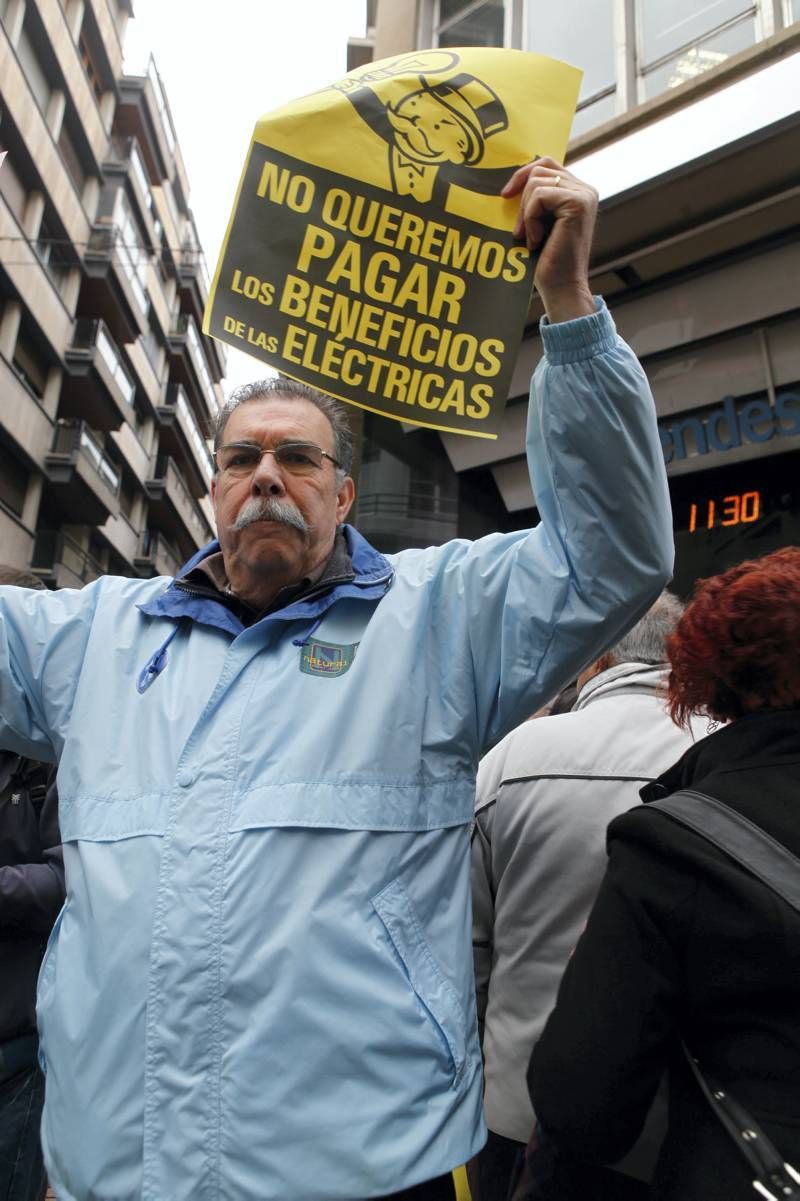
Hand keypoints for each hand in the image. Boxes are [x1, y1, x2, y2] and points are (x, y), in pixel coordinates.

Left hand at [503, 158, 596, 323]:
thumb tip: (512, 180)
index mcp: (578, 191)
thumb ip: (536, 199)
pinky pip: (539, 196)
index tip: (505, 195)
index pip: (546, 164)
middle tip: (519, 229)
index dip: (522, 175)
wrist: (561, 288)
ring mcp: (584, 195)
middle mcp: (585, 189)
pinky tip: (536, 240)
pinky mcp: (577, 204)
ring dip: (526, 213)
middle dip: (521, 198)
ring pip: (536, 182)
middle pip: (539, 168)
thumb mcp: (539, 222)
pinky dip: (530, 219)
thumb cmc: (547, 261)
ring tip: (531, 238)